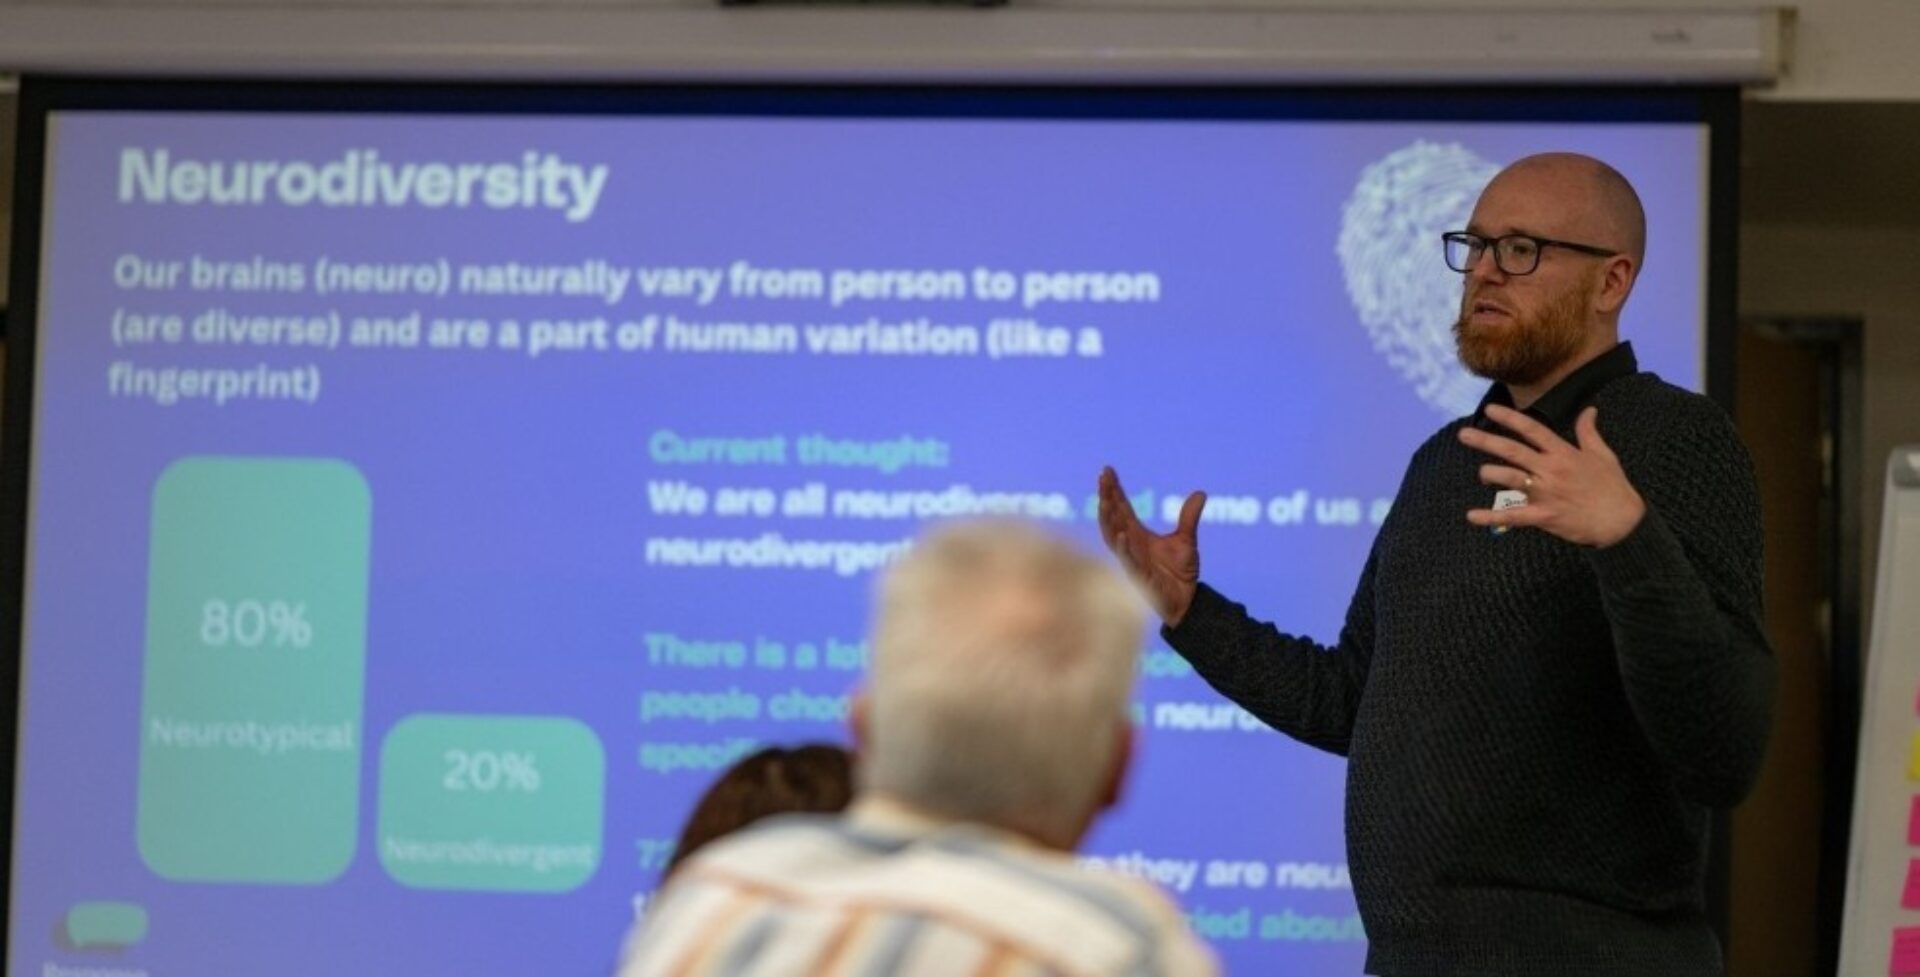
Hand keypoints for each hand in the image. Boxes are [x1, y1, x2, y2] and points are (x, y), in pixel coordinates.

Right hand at [1097, 466, 1205, 626]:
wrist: (1186, 601)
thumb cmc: (1179, 573)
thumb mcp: (1186, 540)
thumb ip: (1188, 517)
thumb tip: (1200, 493)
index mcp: (1138, 534)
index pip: (1121, 507)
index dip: (1114, 489)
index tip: (1107, 470)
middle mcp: (1130, 544)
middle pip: (1113, 517)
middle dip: (1107, 497)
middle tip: (1104, 477)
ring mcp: (1131, 559)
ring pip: (1113, 536)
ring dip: (1109, 519)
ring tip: (1106, 500)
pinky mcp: (1138, 575)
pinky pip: (1128, 561)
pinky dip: (1123, 547)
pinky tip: (1121, 534)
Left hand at [1458, 404, 1645, 546]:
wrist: (1622, 521)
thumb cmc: (1613, 487)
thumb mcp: (1603, 454)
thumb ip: (1588, 432)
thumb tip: (1589, 409)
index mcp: (1563, 453)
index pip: (1532, 430)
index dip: (1510, 418)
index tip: (1490, 409)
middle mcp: (1551, 470)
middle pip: (1512, 451)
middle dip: (1485, 441)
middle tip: (1463, 434)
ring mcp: (1545, 493)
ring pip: (1508, 479)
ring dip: (1490, 474)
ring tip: (1482, 474)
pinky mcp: (1543, 516)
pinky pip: (1512, 516)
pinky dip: (1490, 516)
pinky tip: (1471, 516)